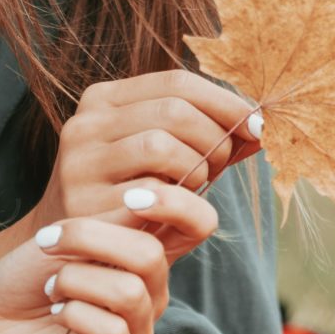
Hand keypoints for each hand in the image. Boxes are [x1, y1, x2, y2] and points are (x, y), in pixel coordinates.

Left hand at [0, 186, 220, 333]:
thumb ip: (112, 220)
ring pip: (128, 292)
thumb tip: (152, 194)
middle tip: (48, 242)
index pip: (197, 225)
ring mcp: (138, 332)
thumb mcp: (67, 237)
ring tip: (51, 289)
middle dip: (90, 239)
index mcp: (145, 253)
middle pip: (152, 255)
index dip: (178, 205)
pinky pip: (112, 332)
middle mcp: (151, 292)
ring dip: (74, 281)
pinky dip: (75, 314)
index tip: (133, 198)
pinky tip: (58, 315)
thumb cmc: (28, 279)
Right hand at [29, 68, 263, 242]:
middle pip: (175, 112)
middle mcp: (85, 125)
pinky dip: (176, 201)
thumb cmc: (131, 195)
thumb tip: (262, 126)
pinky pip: (151, 194)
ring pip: (162, 146)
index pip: (177, 82)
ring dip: (196, 168)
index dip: (226, 102)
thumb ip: (207, 135)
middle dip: (214, 137)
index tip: (257, 125)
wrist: (72, 251)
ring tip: (196, 185)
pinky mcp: (84, 207)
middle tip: (222, 164)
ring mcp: (80, 166)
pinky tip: (175, 209)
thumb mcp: (163, 156)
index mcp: (103, 99)